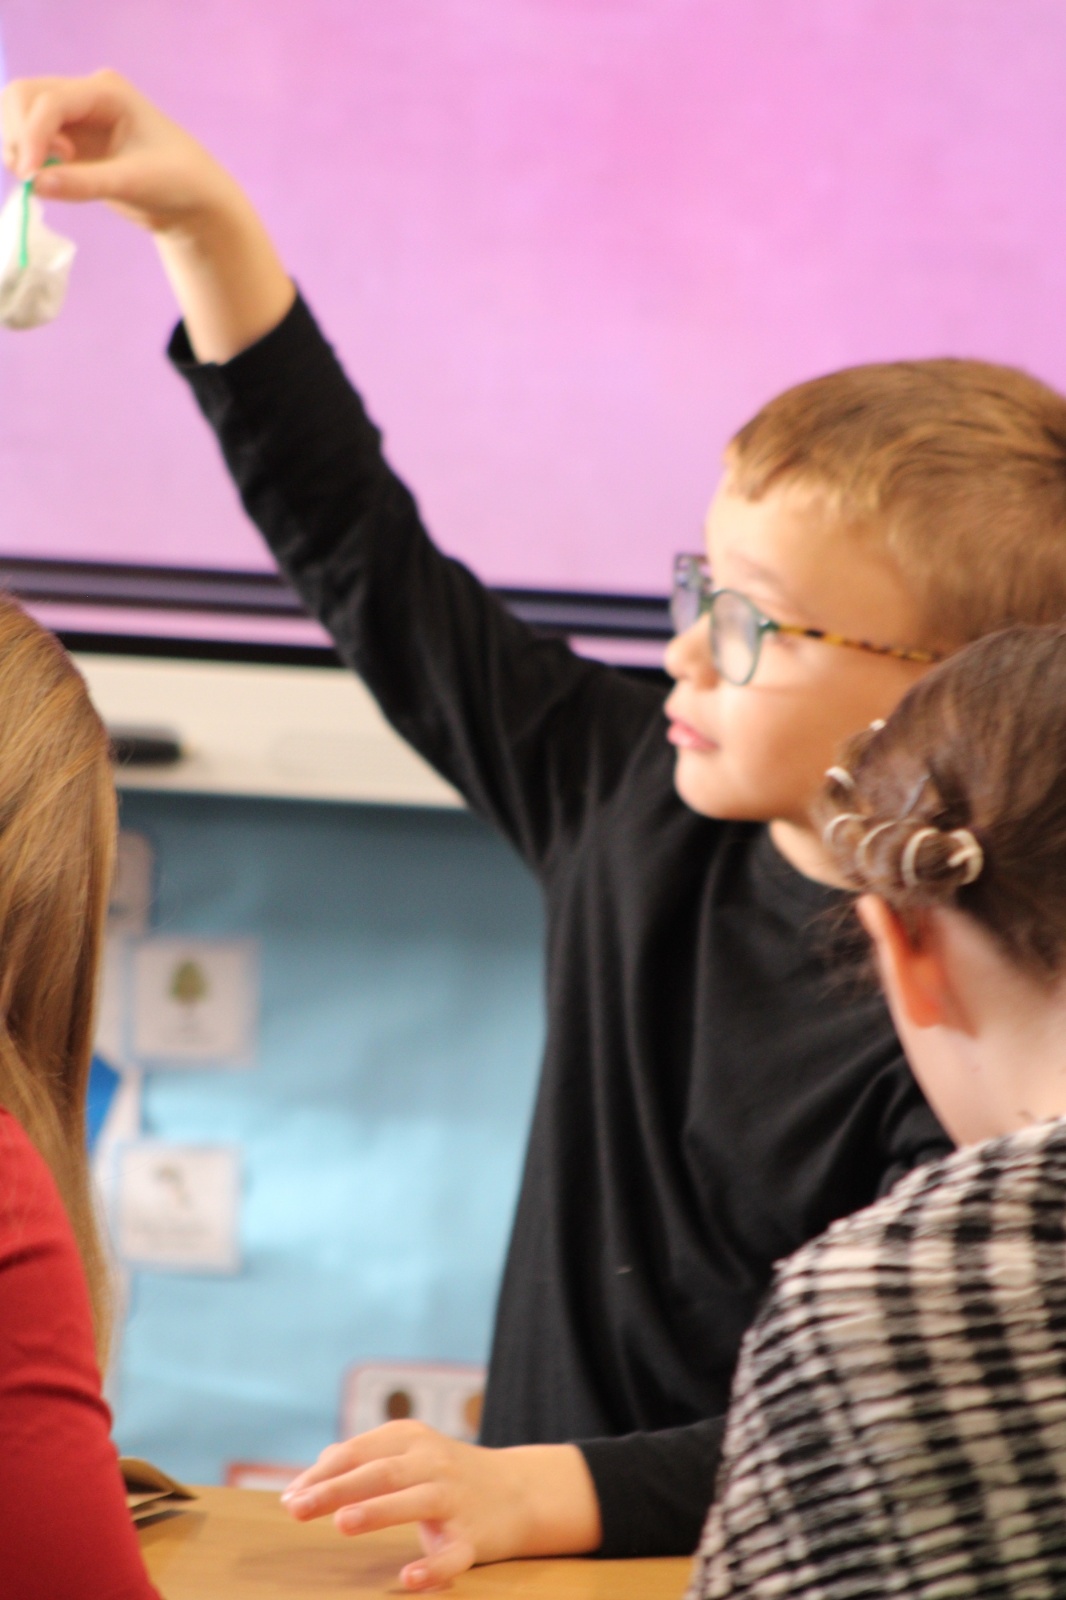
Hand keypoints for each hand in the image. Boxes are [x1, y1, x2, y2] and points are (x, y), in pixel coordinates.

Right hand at [1, 70, 232, 234]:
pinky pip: (31, 141)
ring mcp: (74, 117)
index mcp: (106, 92)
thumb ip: (85, 183)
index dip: (30, 136)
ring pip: (20, 116)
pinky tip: (48, 182)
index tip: (30, 176)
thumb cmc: (177, 184)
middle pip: (22, 97)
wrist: (193, 201)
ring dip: (17, 146)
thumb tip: (35, 185)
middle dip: (17, 134)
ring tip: (42, 180)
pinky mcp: (68, 141)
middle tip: (32, 176)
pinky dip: (27, 159)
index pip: (48, 102)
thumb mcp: (134, 183)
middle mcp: (84, 96)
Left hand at [282, 1421, 602, 1589]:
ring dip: (378, 1511)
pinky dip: (432, 1567)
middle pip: (380, 1472)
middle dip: (337, 1489)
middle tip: (298, 1508)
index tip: (290, 1497)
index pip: (358, 1452)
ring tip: (342, 1523)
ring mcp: (455, 1498)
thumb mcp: (407, 1454)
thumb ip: (361, 1462)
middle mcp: (432, 1462)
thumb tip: (307, 1480)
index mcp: (410, 1439)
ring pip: (414, 1501)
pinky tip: (408, 1579)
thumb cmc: (444, 1474)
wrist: (519, 1491)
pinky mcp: (474, 1536)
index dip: (322, 1475)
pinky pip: (453, 1554)